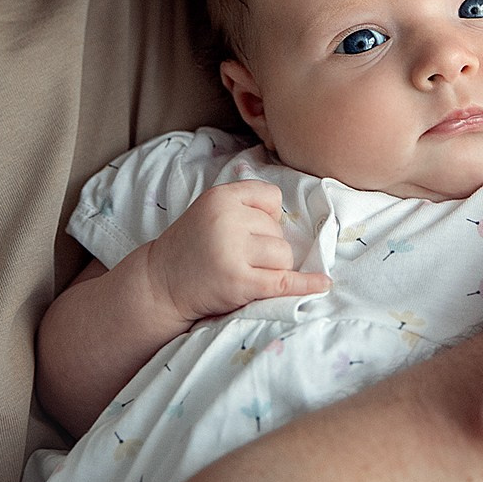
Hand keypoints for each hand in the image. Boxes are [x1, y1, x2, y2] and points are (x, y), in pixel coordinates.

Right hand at [143, 179, 329, 322]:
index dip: (267, 217)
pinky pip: (284, 281)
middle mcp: (227, 219)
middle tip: (237, 258)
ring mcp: (232, 251)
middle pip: (278, 231)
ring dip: (272, 268)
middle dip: (267, 248)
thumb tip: (295, 220)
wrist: (160, 283)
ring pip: (283, 256)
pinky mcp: (239, 281)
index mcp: (221, 197)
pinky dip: (306, 284)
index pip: (271, 198)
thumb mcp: (210, 211)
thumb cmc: (192, 247)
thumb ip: (245, 207)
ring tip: (244, 272)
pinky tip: (323, 283)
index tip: (251, 231)